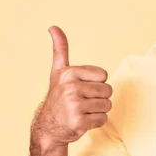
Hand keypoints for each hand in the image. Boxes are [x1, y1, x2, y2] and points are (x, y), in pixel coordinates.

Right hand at [30, 26, 112, 152]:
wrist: (48, 127)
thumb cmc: (58, 97)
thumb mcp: (58, 71)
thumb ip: (60, 49)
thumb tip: (53, 27)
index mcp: (69, 73)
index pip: (103, 75)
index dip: (96, 83)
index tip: (81, 88)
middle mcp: (70, 88)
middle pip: (108, 91)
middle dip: (99, 98)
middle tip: (82, 102)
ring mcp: (74, 105)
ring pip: (107, 105)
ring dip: (98, 111)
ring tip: (82, 111)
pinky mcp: (79, 122)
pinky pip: (102, 119)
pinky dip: (96, 122)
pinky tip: (82, 121)